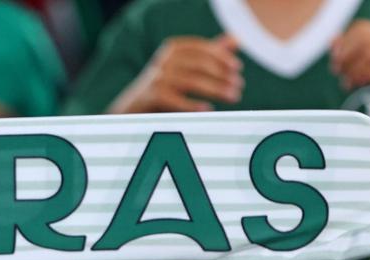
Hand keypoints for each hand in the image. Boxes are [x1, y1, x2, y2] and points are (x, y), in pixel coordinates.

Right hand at [110, 34, 241, 113]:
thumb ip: (208, 53)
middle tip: (238, 86)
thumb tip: (235, 40)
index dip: (221, 57)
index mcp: (173, 49)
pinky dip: (193, 105)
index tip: (237, 68)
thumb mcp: (184, 67)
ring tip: (232, 97)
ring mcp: (157, 78)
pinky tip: (208, 109)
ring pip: (192, 81)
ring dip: (216, 89)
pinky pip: (177, 100)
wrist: (130, 107)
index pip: (202, 48)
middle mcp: (164, 60)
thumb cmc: (163, 86)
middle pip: (199, 65)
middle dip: (222, 75)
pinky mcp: (152, 97)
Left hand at [331, 21, 369, 113]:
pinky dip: (366, 75)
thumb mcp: (367, 65)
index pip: (360, 28)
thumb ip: (350, 54)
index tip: (335, 62)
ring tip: (347, 83)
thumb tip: (333, 41)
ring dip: (353, 69)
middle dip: (345, 57)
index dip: (343, 44)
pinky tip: (359, 84)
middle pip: (363, 39)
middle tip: (338, 73)